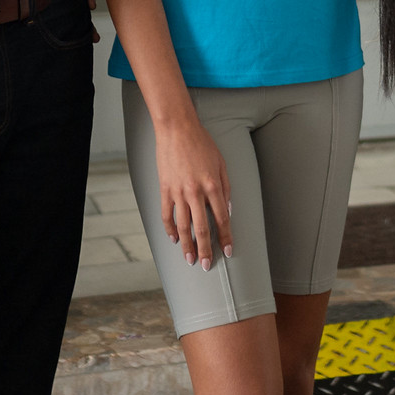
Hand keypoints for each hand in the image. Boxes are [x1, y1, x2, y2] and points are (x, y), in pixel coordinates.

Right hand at [155, 118, 232, 268]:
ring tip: (189, 259)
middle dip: (206, 249)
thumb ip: (226, 188)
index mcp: (213, 185)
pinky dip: (169, 229)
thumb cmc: (202, 144)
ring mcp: (178, 192)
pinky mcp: (165, 189)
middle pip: (202, 228)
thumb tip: (227, 210)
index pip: (222, 218)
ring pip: (183, 225)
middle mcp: (196, 192)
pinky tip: (174, 239)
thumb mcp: (221, 163)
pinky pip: (167, 214)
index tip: (229, 250)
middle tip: (206, 265)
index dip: (226, 237)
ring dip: (187, 245)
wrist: (177, 129)